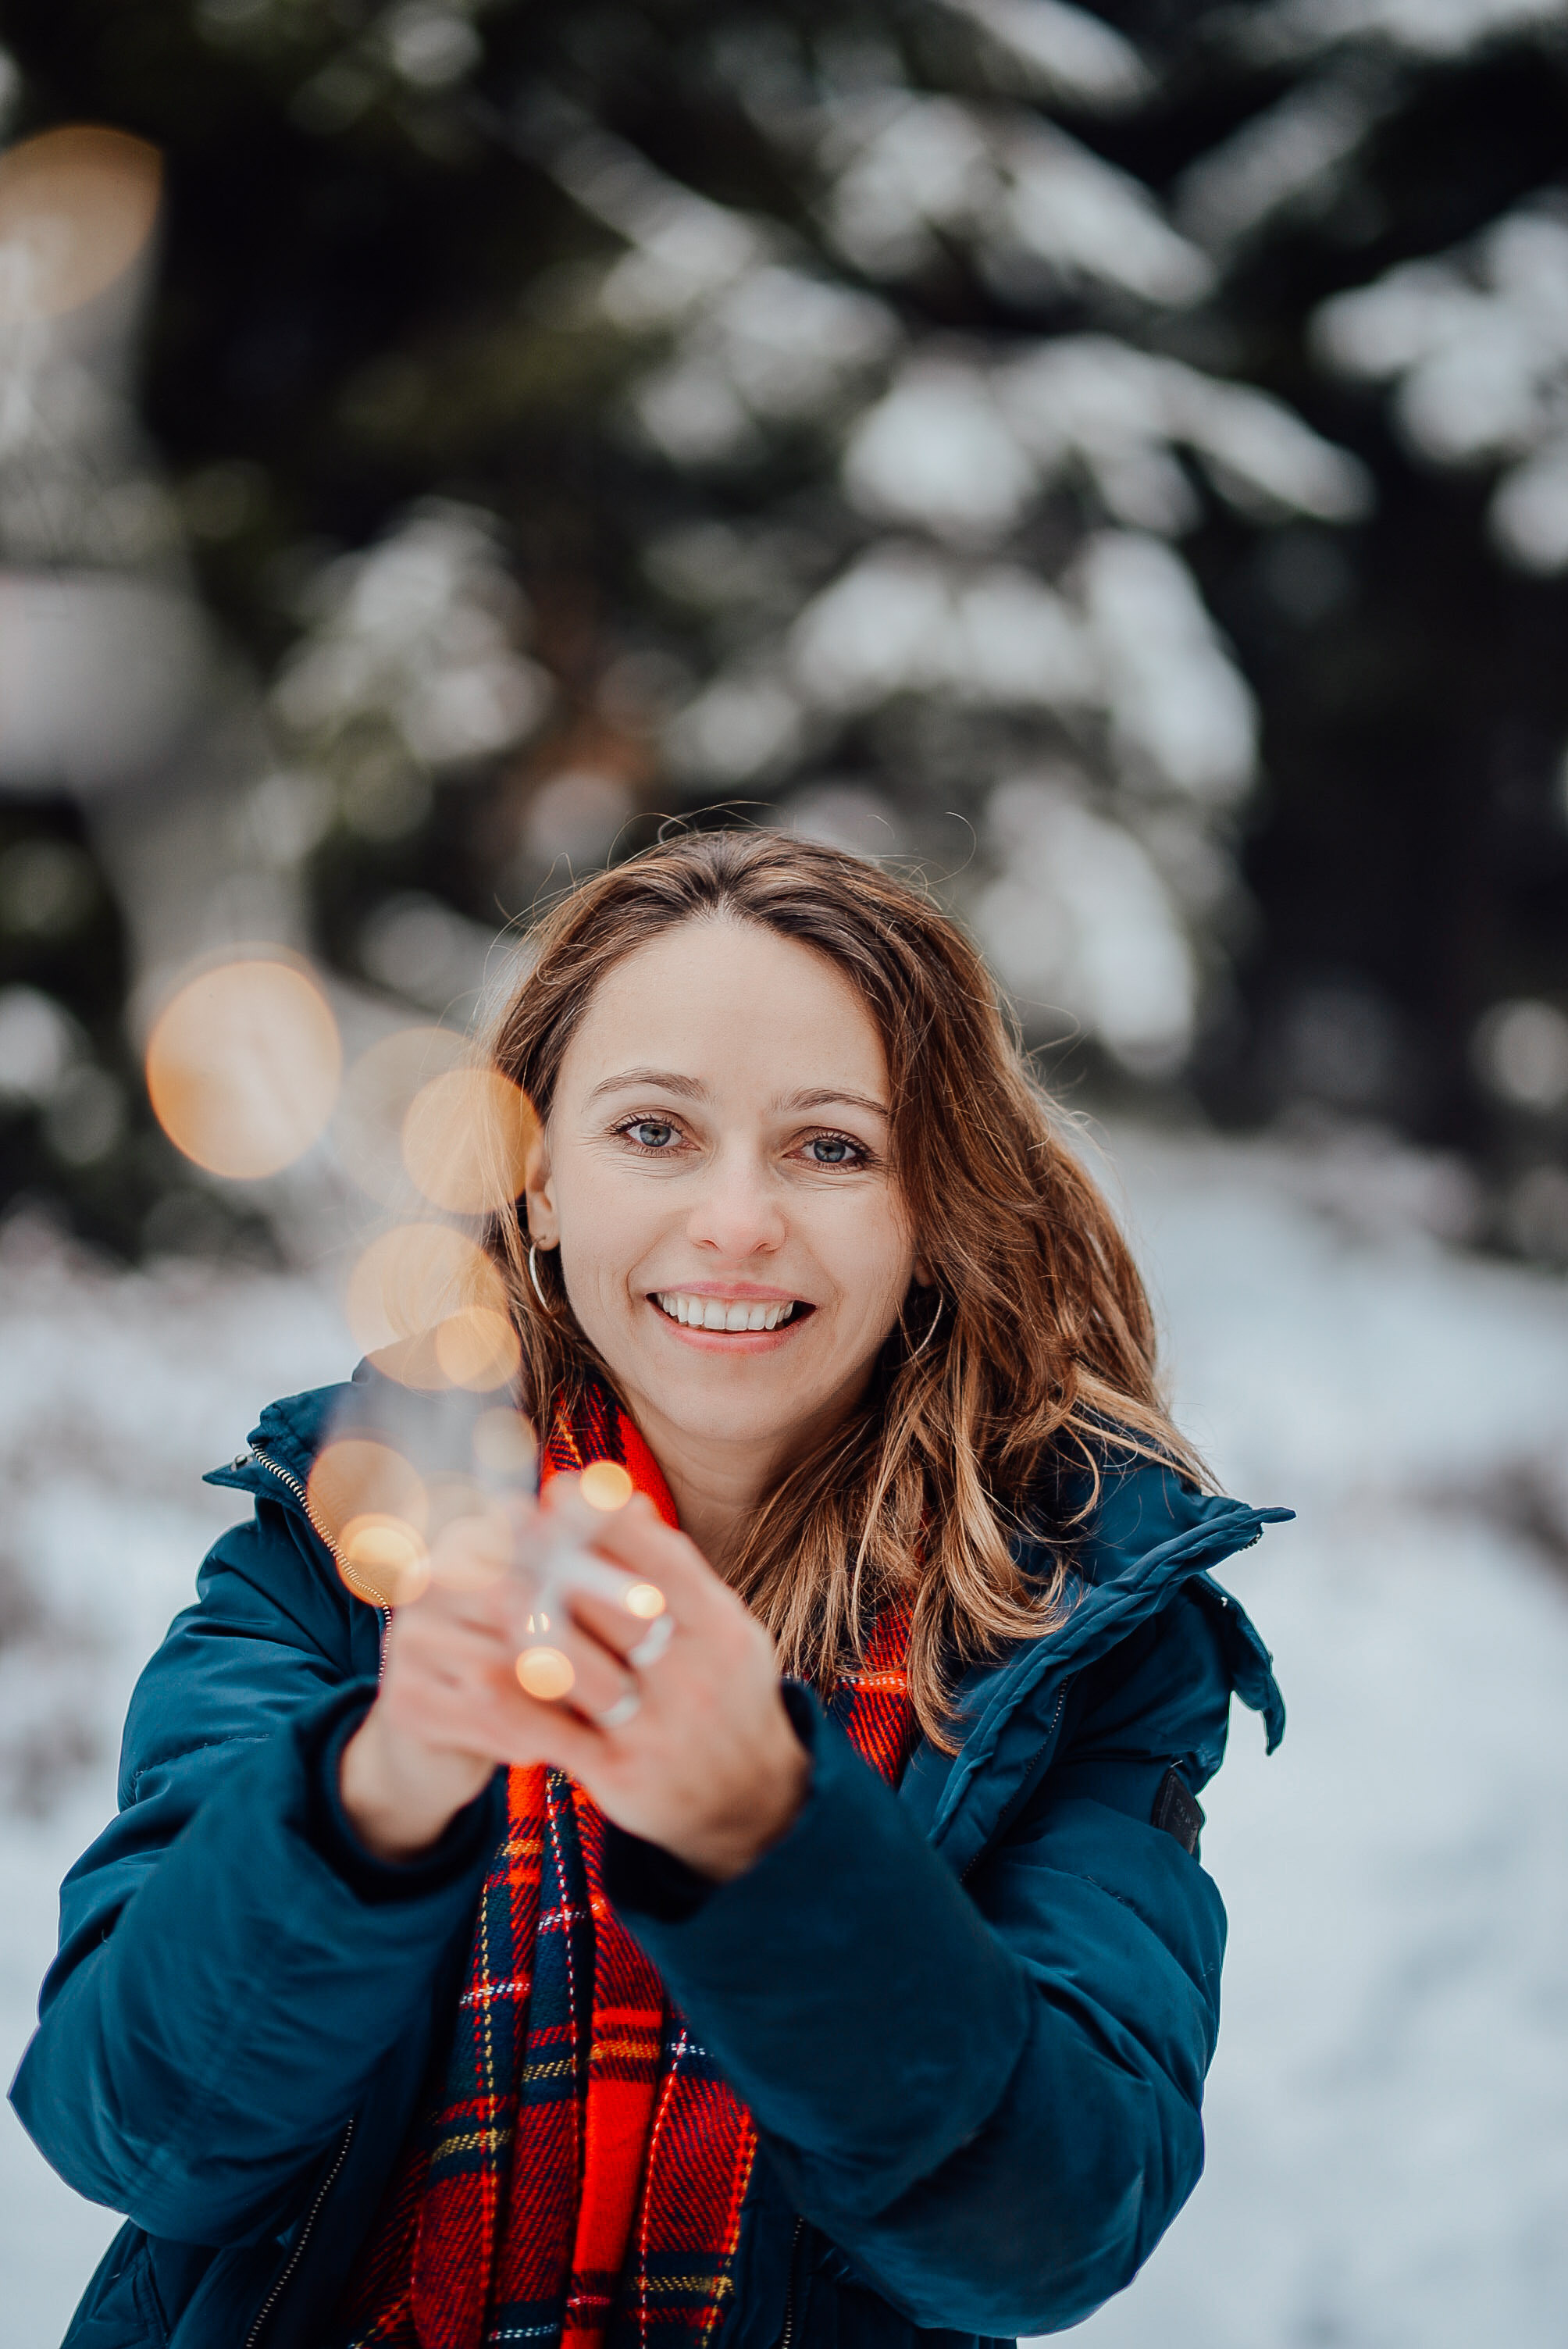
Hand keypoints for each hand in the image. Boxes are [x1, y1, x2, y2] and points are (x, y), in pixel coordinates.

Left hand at [338, 1483, 809, 1881]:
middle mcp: (693, 1674)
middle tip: (500, 1529)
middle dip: (552, 1563)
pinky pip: (554, 1733)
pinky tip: (476, 1671)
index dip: (605, 1522)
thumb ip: (671, 1568)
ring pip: (578, 1667)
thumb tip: (621, 1497)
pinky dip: (513, 1700)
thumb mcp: (718, 1625)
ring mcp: (656, 1728)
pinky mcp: (620, 1774)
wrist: (752, 1800)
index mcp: (719, 1627)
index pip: (661, 1560)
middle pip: (612, 1605)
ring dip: (525, 1623)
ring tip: (481, 1586)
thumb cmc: (725, 1691)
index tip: (556, 1489)